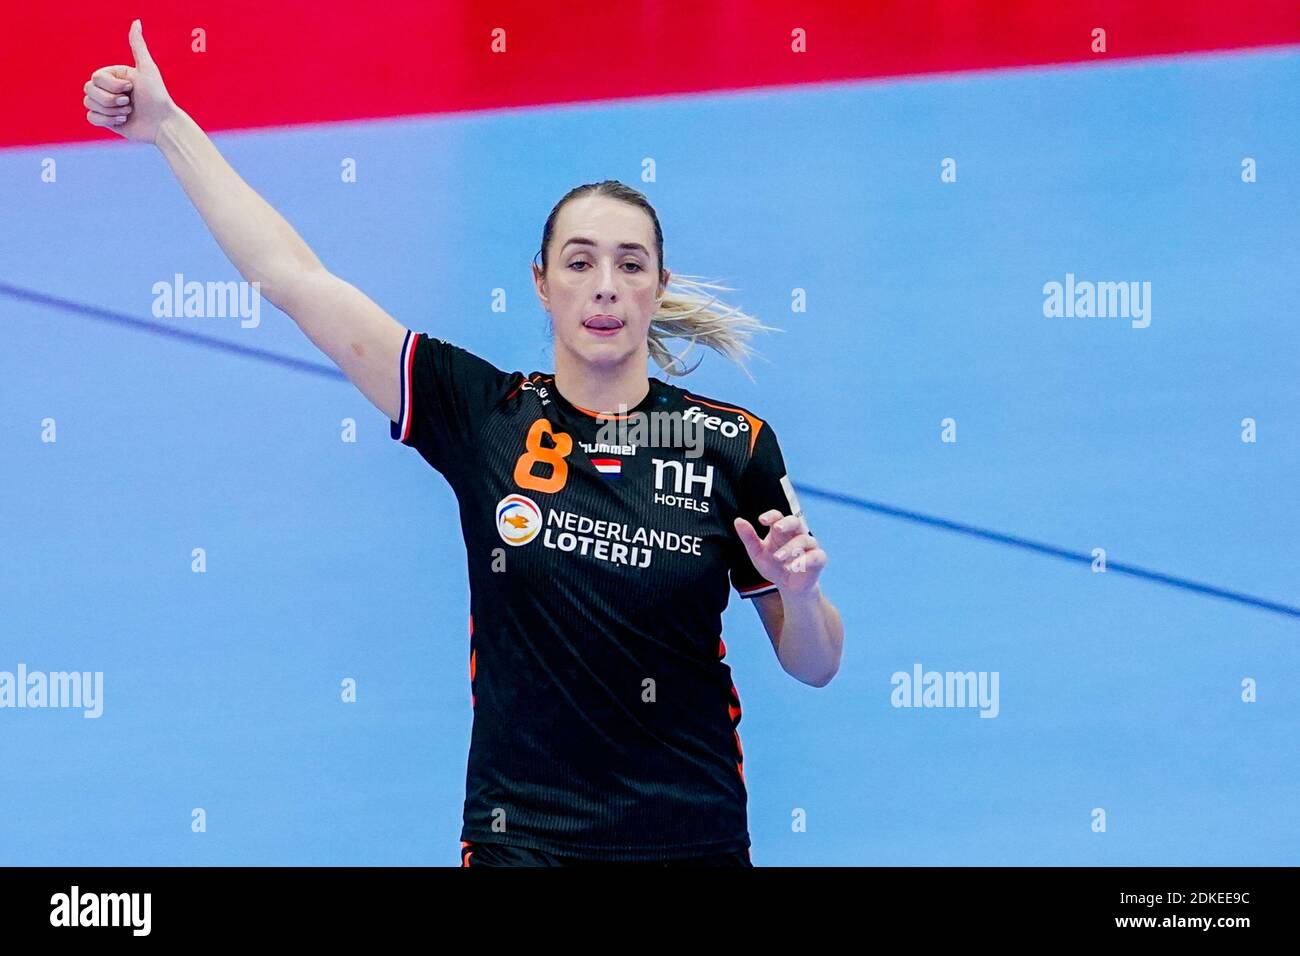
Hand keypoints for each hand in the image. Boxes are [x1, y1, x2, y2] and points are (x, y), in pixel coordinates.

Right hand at [84, 19, 174, 143]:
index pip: (95, 78)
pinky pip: (91, 118)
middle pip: (88, 90)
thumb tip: (136, 22)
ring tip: (129, 112)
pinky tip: (123, 121)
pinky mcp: (106, 120)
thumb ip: (138, 46)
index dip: (113, 86)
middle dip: (111, 100)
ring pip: (89, 104)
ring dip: (112, 111)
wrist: (163, 125)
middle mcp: (107, 88)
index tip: (131, 89)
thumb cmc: (157, 97)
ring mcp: (105, 104)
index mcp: (113, 75)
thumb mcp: (147, 69)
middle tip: (131, 103)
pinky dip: (107, 121)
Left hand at [733, 509, 826, 595]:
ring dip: (791, 548)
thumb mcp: (757, 553)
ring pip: (804, 539)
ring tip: (778, 558)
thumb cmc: (773, 566)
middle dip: (787, 523)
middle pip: (795, 521)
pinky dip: (804, 560)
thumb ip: (749, 538)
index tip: (761, 520)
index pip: (778, 516)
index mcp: (781, 530)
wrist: (789, 587)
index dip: (771, 516)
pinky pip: (815, 556)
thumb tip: (738, 520)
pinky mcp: (818, 559)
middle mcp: (796, 534)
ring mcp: (809, 546)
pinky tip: (793, 567)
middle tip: (777, 528)